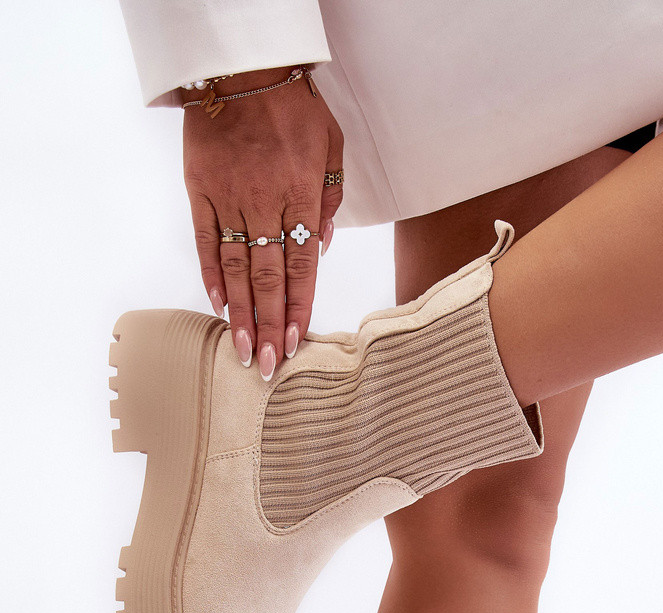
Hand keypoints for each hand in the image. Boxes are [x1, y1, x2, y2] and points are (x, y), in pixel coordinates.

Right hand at [182, 65, 343, 378]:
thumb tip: (322, 247)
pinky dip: (211, 277)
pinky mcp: (200, 191)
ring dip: (241, 314)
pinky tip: (219, 307)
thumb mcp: (330, 145)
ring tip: (245, 351)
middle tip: (269, 365)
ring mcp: (229, 199)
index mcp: (302, 194)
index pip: (302, 266)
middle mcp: (265, 203)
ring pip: (235, 268)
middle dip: (271, 325)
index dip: (299, 308)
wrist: (241, 66)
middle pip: (268, 277)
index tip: (297, 342)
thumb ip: (330, 198)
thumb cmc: (292, 105)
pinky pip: (206, 242)